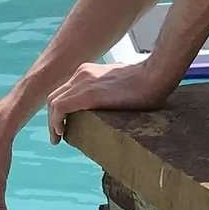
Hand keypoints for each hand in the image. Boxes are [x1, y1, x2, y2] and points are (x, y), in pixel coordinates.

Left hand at [44, 57, 174, 141]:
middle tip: (57, 134)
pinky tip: (61, 132)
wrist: (156, 75)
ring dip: (52, 122)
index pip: (65, 90)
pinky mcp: (87, 95)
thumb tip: (114, 104)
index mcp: (88, 71)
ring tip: (57, 138)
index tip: (64, 123)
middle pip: (55, 96)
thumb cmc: (147, 82)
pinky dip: (56, 121)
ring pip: (54, 102)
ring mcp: (82, 82)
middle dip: (52, 116)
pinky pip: (60, 108)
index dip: (60, 108)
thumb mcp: (121, 83)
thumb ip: (111, 91)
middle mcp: (81, 74)